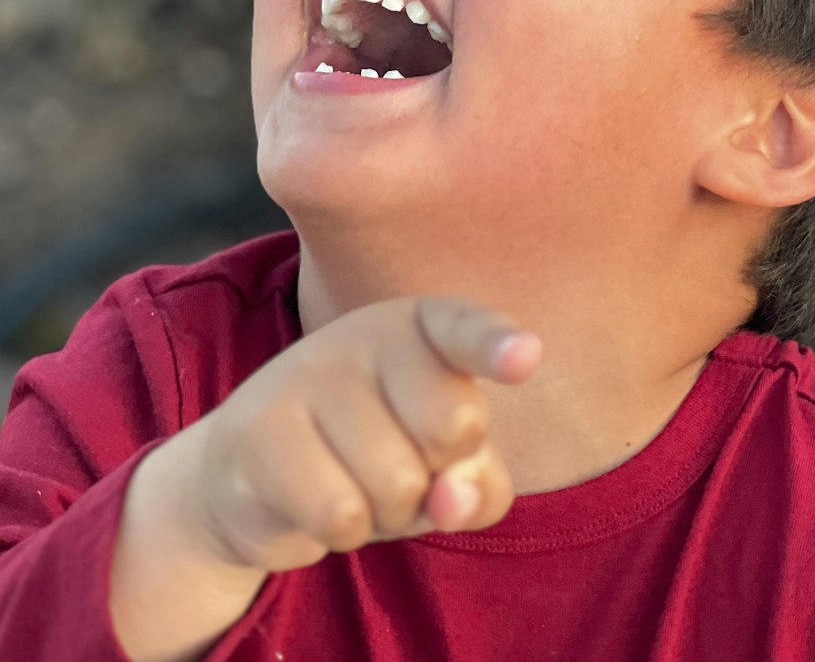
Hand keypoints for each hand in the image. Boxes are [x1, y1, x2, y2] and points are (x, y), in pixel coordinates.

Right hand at [181, 296, 541, 571]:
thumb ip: (480, 483)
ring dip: (387, 513)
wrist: (247, 473)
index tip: (524, 356)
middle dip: (438, 472)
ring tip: (353, 483)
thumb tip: (452, 501)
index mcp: (422, 325)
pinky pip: (341, 515)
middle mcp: (366, 333)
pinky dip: (343, 532)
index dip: (496, 345)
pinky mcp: (258, 430)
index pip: (465, 327)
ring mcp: (307, 373)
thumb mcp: (444, 465)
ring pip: (399, 484)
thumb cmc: (372, 456)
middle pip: (455, 426)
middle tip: (399, 462)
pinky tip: (315, 501)